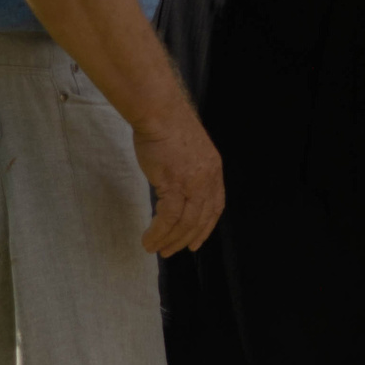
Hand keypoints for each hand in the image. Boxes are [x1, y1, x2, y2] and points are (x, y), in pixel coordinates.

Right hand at [134, 106, 224, 255]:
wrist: (160, 113)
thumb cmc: (168, 127)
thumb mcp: (189, 150)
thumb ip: (189, 170)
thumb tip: (177, 188)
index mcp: (214, 169)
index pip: (215, 206)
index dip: (206, 227)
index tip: (196, 241)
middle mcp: (207, 179)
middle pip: (201, 219)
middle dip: (186, 239)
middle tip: (172, 251)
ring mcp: (192, 182)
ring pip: (185, 222)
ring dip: (170, 240)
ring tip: (156, 250)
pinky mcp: (173, 184)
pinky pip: (168, 218)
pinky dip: (159, 232)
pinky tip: (149, 239)